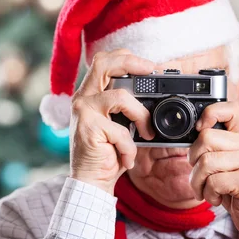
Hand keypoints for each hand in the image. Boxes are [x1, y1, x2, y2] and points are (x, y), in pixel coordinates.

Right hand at [70, 49, 155, 193]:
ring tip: (146, 133)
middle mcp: (82, 98)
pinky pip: (122, 131)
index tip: (150, 67)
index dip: (127, 57)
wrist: (91, 181)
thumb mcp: (120, 125)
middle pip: (104, 63)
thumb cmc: (107, 154)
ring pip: (121, 97)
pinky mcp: (88, 128)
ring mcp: (83, 112)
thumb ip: (128, 108)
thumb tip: (155, 96)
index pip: (103, 61)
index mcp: (89, 94)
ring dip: (141, 115)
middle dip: (132, 63)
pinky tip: (126, 158)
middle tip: (152, 71)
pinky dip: (130, 147)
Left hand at [188, 102, 238, 238]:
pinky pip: (213, 182)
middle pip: (206, 137)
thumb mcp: (226, 164)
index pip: (231, 109)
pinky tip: (217, 198)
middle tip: (198, 174)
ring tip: (206, 190)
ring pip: (206, 162)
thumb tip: (190, 136)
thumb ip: (214, 148)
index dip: (210, 113)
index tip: (199, 128)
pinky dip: (208, 194)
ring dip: (197, 182)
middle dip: (192, 159)